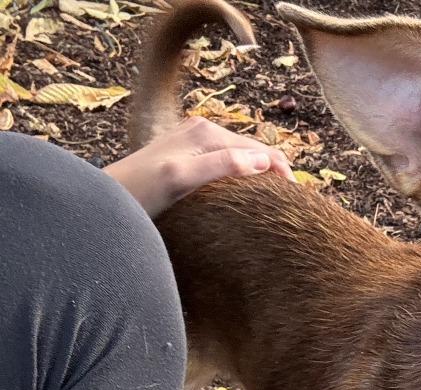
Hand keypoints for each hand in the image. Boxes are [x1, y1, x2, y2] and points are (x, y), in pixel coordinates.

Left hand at [104, 116, 294, 216]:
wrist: (107, 198)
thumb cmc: (140, 193)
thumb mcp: (182, 178)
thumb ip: (222, 165)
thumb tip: (263, 162)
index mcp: (208, 134)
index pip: (262, 150)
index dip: (284, 174)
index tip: (297, 205)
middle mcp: (204, 132)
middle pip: (256, 152)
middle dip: (276, 175)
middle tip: (292, 210)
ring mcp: (197, 144)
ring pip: (244, 159)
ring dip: (262, 178)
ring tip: (275, 206)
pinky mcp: (190, 159)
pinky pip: (229, 166)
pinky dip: (245, 180)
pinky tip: (248, 199)